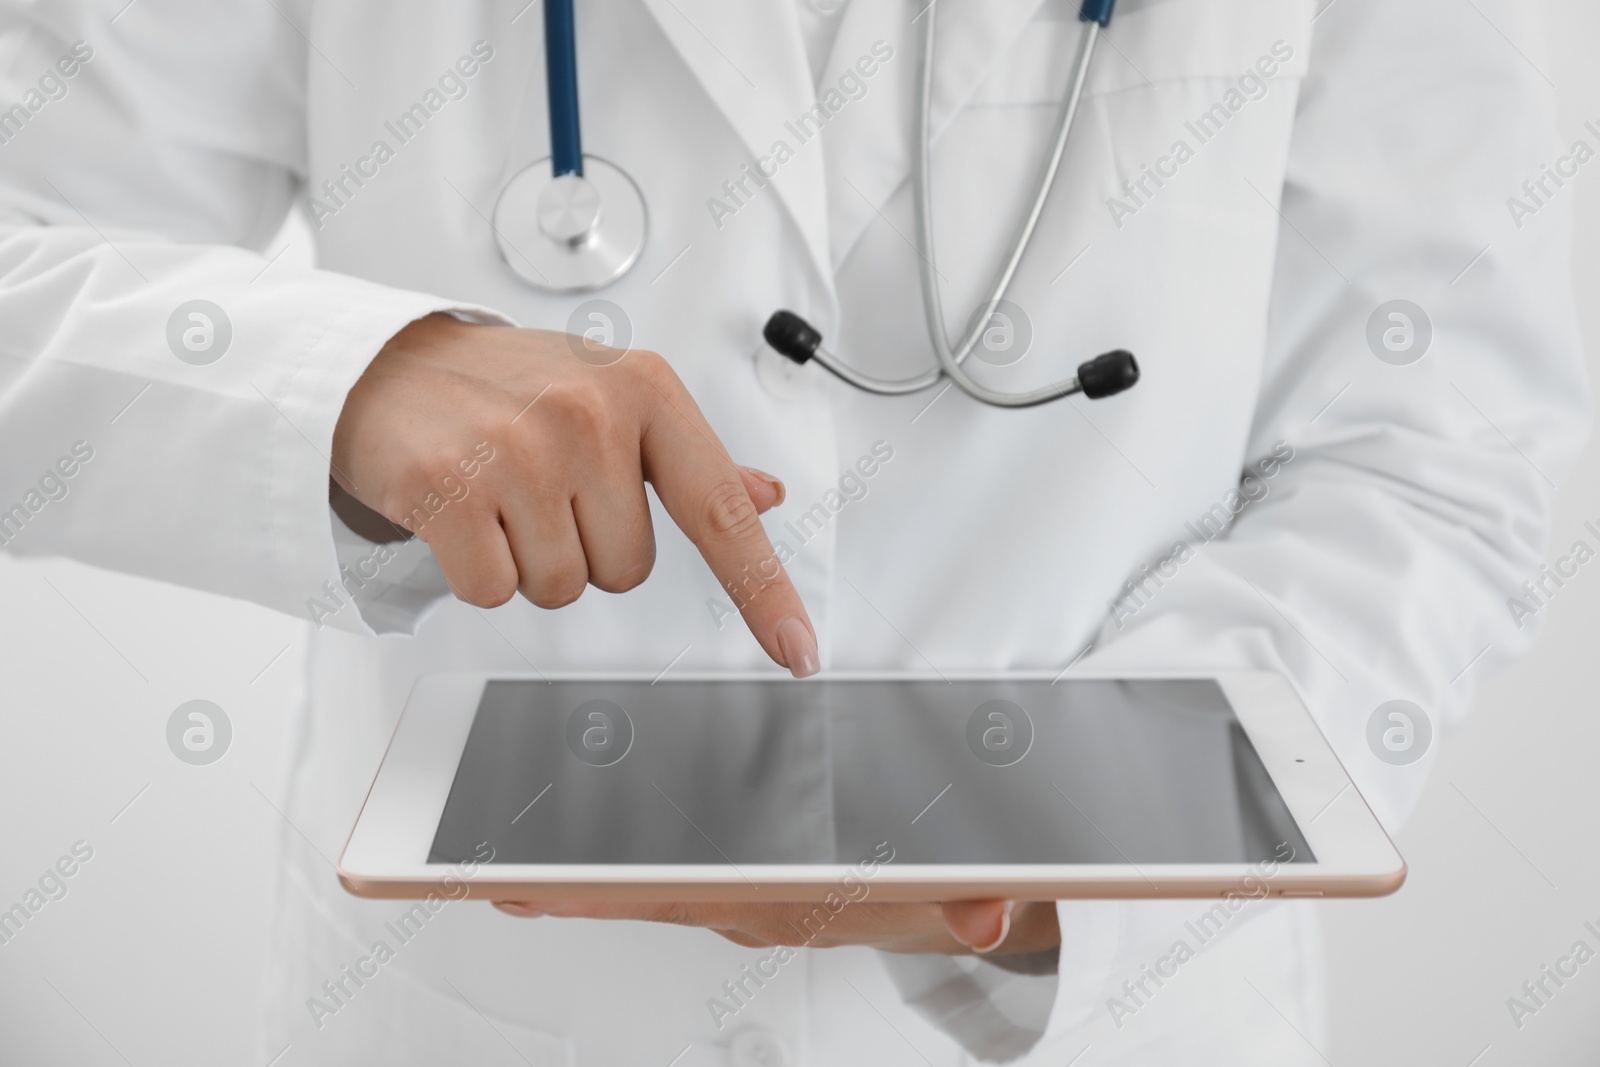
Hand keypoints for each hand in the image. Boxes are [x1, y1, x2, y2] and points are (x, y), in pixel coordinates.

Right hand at [331, 314, 818, 675]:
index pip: (721, 513)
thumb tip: (767, 494)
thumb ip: (695, 460)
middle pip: (626, 572)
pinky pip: (494, 592)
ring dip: (529, 561)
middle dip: (584, 549)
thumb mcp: (614, 399)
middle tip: (542, 490)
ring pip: (562, 588)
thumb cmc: (514, 389)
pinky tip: (462, 513)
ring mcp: (518, 452)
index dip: (765, 591)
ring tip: (500, 495)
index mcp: (645, 390)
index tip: (799, 651)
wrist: (389, 366)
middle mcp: (589, 415)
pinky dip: (477, 572)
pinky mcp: (450, 491)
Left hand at [490, 898, 1060, 956]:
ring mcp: (751, 896)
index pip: (684, 892)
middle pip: (644, 891)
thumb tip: (985, 912)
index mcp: (795, 902)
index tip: (530, 883)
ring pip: (652, 882)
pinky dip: (621, 863)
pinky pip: (675, 871)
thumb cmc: (954, 884)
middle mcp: (759, 904)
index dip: (605, 889)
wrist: (974, 902)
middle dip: (560, 884)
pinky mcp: (754, 879)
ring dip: (579, 875)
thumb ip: (977, 898)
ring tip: (500, 854)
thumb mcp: (977, 888)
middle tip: (473, 865)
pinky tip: (580, 839)